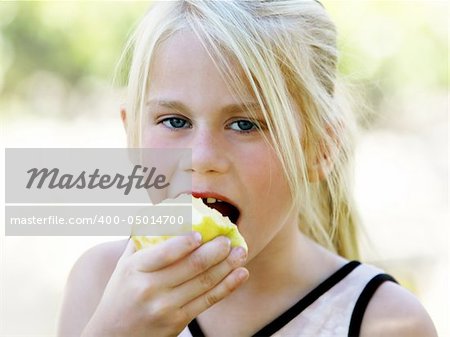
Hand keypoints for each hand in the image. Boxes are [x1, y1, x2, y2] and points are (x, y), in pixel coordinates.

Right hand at [81, 233, 248, 336]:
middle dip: (216, 250)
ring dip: (228, 265)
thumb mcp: (123, 266)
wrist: (113, 336)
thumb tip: (165, 215)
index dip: (187, 242)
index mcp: (135, 269)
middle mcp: (150, 288)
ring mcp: (166, 307)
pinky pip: (208, 301)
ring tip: (241, 252)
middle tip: (229, 239)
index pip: (165, 252)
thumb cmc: (120, 295)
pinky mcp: (178, 321)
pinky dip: (228, 286)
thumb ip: (141, 241)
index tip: (202, 233)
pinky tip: (240, 274)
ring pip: (204, 282)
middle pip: (192, 266)